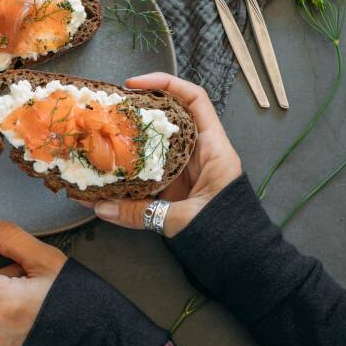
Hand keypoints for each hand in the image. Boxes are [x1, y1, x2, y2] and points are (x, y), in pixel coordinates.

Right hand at [89, 72, 241, 236]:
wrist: (246, 261)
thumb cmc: (229, 235)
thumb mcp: (185, 220)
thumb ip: (142, 213)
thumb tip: (100, 207)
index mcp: (213, 149)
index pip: (194, 99)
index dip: (166, 83)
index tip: (134, 84)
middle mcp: (200, 153)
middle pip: (169, 118)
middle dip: (139, 111)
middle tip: (109, 110)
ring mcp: (188, 170)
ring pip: (158, 144)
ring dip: (132, 140)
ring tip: (103, 136)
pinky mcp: (178, 187)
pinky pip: (153, 170)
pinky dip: (133, 169)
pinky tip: (110, 172)